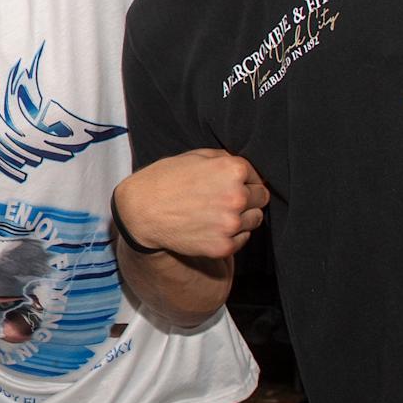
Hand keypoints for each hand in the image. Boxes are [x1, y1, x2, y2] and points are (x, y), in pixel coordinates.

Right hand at [115, 150, 267, 257]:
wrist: (140, 211)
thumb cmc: (164, 180)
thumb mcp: (194, 156)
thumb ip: (224, 159)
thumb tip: (247, 170)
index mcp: (232, 170)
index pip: (256, 176)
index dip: (243, 180)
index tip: (228, 185)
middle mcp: (237, 196)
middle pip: (261, 197)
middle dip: (247, 197)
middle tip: (224, 200)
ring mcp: (231, 224)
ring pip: (255, 219)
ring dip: (243, 216)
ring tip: (217, 214)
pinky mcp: (223, 246)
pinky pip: (243, 239)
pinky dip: (232, 234)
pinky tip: (212, 227)